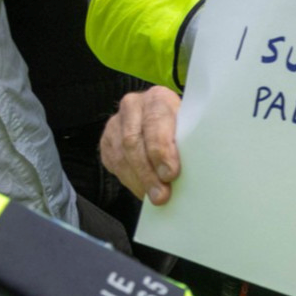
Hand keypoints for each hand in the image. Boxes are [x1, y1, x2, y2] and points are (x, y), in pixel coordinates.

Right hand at [102, 86, 182, 204]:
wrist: (162, 121)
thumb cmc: (181, 127)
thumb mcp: (189, 128)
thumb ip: (187, 142)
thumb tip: (189, 172)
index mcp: (157, 98)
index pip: (155, 123)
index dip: (162, 151)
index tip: (170, 174)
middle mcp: (133, 106)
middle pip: (134, 142)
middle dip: (149, 173)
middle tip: (161, 195)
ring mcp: (116, 122)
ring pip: (122, 156)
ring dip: (138, 180)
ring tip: (154, 197)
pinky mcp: (106, 140)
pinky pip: (114, 163)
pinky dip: (129, 180)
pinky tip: (142, 189)